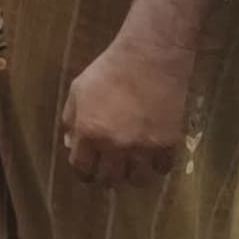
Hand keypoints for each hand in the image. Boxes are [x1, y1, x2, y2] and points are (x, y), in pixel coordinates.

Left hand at [59, 40, 192, 186]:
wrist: (149, 58)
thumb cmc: (109, 70)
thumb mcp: (78, 90)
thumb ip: (71, 119)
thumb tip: (71, 144)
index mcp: (89, 132)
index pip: (81, 168)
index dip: (83, 172)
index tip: (87, 171)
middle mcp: (114, 146)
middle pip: (108, 179)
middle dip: (105, 177)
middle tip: (109, 170)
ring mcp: (142, 147)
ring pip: (136, 181)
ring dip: (132, 176)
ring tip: (132, 166)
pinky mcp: (167, 143)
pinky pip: (162, 169)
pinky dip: (157, 166)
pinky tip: (154, 157)